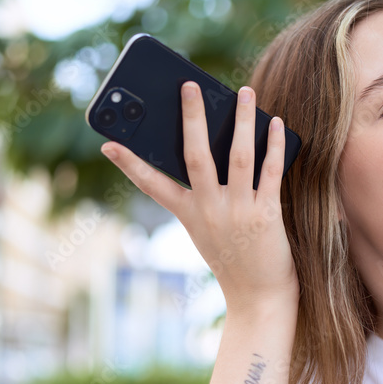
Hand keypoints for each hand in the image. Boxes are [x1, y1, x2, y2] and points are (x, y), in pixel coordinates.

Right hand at [100, 81, 298, 310]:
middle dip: (191, 118)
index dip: (129, 164)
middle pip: (196, 156)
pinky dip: (273, 144)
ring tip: (244, 91)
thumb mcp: (208, 230)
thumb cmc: (234, 259)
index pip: (152, 185)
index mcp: (189, 215)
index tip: (107, 143)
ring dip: (241, 120)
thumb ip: (206, 195)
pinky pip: (271, 171)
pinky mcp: (267, 216)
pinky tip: (275, 122)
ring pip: (238, 156)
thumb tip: (214, 146)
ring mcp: (238, 213)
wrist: (259, 299)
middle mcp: (210, 212)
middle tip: (188, 84)